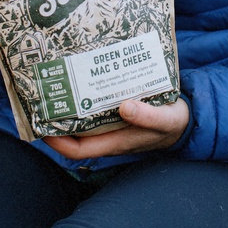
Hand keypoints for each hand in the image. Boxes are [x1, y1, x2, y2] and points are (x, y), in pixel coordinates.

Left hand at [43, 97, 189, 159]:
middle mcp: (108, 136)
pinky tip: (83, 78)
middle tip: (44, 95)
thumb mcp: (165, 119)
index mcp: (115, 142)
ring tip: (57, 83)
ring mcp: (111, 126)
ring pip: (82, 121)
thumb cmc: (173, 124)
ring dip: (68, 106)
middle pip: (73, 134)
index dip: (56, 141)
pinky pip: (94, 109)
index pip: (76, 150)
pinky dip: (86, 97)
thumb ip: (147, 116)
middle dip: (57, 119)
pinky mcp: (117, 114)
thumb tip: (124, 107)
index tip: (41, 124)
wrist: (186, 121)